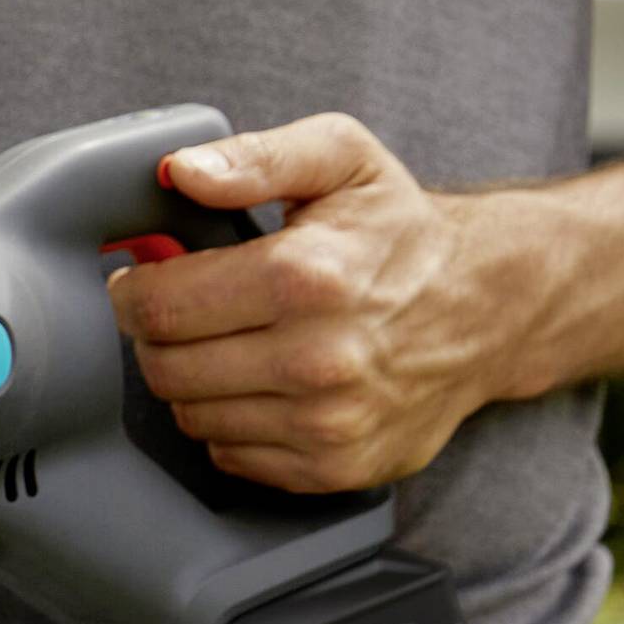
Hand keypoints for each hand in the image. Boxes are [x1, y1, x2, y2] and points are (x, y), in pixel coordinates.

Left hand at [109, 114, 525, 491]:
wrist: (491, 305)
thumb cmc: (403, 231)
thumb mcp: (342, 159)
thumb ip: (255, 156)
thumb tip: (179, 170)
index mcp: (306, 277)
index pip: (157, 308)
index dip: (133, 292)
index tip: (142, 281)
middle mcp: (318, 359)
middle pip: (165, 369)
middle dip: (160, 336)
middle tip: (188, 312)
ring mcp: (329, 423)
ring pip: (191, 417)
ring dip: (194, 382)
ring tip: (233, 343)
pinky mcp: (336, 467)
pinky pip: (231, 456)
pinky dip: (232, 424)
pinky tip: (265, 385)